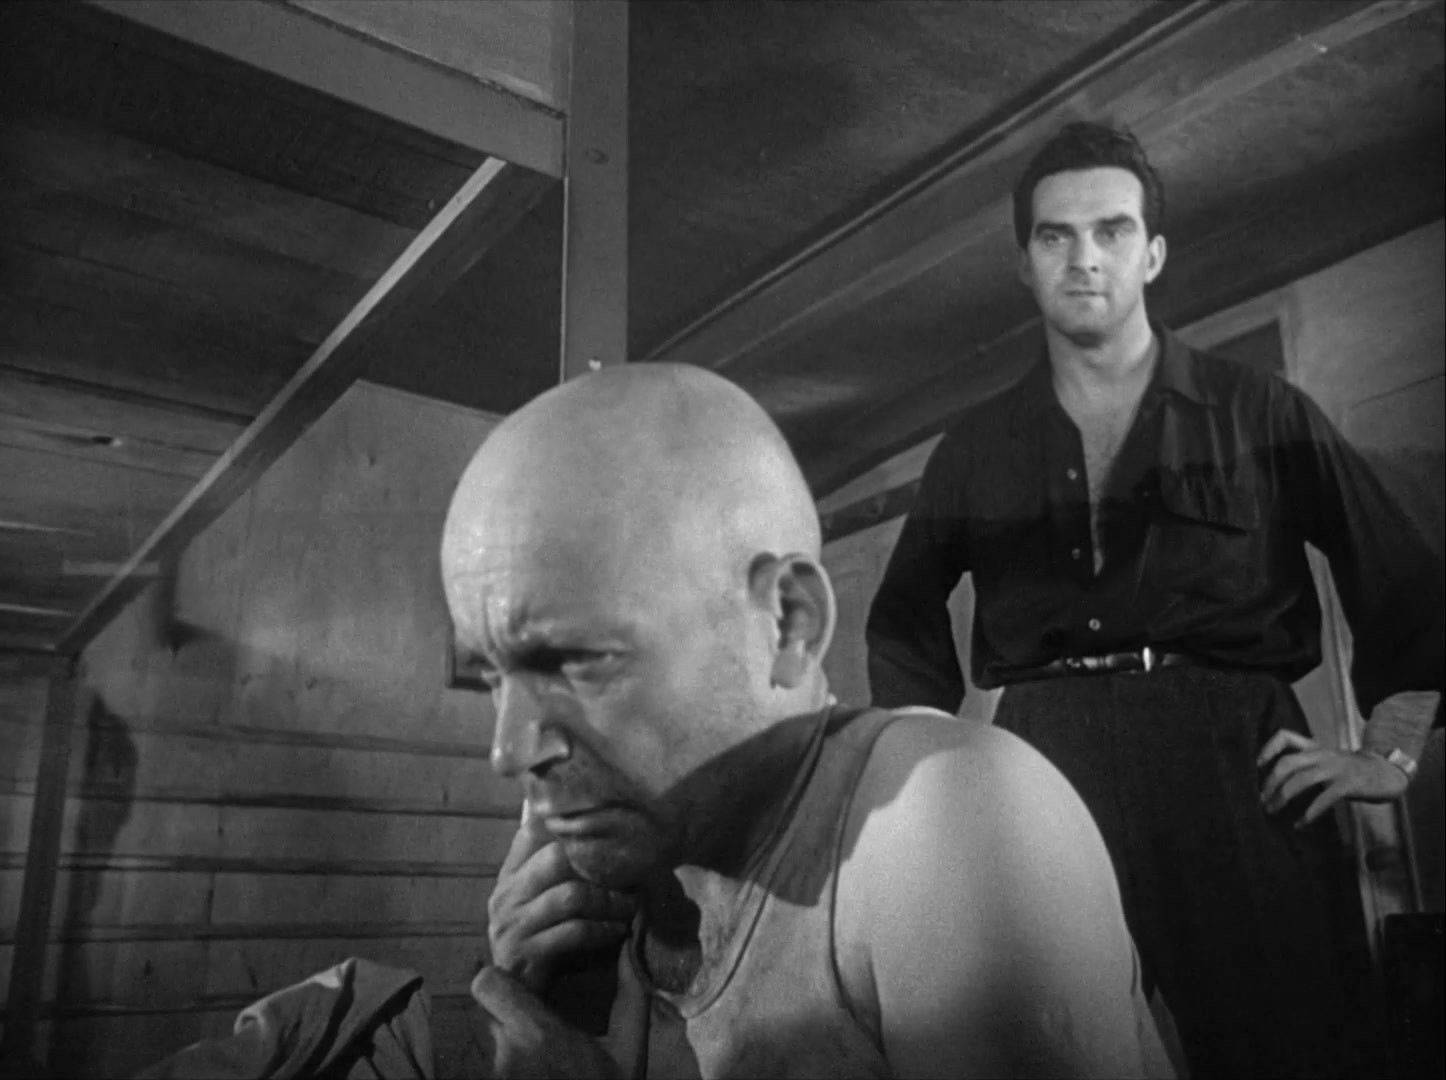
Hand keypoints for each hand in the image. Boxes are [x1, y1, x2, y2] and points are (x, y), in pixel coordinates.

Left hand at [471, 966, 620, 1079]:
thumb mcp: (628, 1051)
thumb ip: (631, 996)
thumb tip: (630, 948)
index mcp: (538, 1033)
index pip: (486, 983)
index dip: (498, 979)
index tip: (521, 987)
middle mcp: (505, 1055)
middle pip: (478, 1010)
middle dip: (498, 1010)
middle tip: (525, 1020)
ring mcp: (493, 1076)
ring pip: (477, 1038)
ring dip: (496, 1039)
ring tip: (529, 1053)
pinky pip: (481, 1063)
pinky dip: (494, 1061)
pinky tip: (527, 1071)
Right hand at [487, 809, 635, 992]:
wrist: (518, 997)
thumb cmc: (542, 942)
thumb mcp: (546, 902)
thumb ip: (561, 871)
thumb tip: (603, 836)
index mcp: (510, 876)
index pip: (532, 832)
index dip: (570, 829)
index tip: (608, 835)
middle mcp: (506, 895)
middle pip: (556, 858)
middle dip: (599, 866)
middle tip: (630, 873)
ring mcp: (512, 925)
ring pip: (571, 896)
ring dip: (609, 900)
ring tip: (631, 905)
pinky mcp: (525, 954)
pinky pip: (574, 932)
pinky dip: (603, 929)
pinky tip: (618, 931)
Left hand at [1257, 730, 1408, 826]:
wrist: (1386, 772)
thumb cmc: (1350, 770)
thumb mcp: (1325, 760)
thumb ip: (1305, 764)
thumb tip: (1274, 784)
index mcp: (1314, 747)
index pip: (1285, 737)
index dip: (1267, 748)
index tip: (1256, 765)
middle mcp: (1321, 754)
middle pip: (1287, 762)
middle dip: (1270, 782)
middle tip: (1261, 799)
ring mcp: (1335, 768)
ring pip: (1301, 779)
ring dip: (1283, 797)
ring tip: (1273, 811)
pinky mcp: (1348, 784)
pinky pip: (1324, 798)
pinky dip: (1309, 812)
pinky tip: (1300, 823)